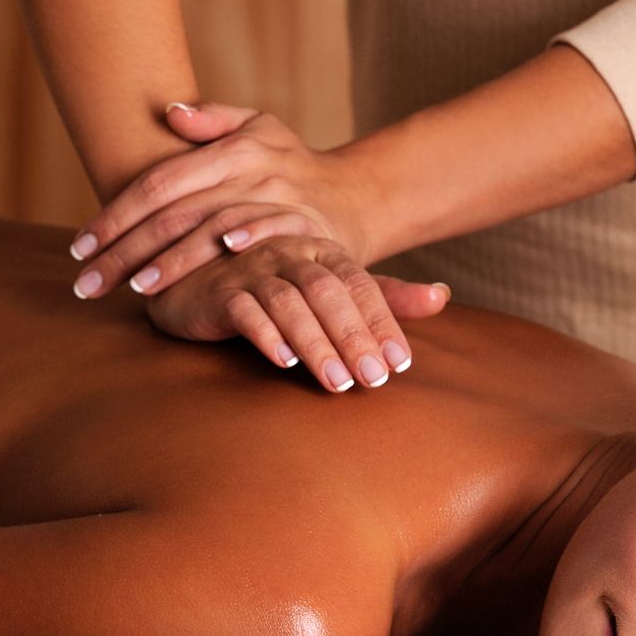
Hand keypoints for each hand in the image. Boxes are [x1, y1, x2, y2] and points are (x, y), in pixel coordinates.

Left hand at [69, 102, 377, 302]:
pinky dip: (241, 245)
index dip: (115, 215)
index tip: (79, 247)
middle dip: (126, 250)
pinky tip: (211, 262)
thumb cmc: (292, 165)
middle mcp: (252, 170)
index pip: (158, 183)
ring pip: (213, 228)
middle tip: (88, 283)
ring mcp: (280, 199)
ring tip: (135, 288)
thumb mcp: (259, 128)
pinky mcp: (306, 228)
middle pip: (174, 212)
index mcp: (231, 148)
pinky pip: (267, 235)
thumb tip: (168, 112)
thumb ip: (214, 121)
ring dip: (174, 260)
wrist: (356, 198)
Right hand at [144, 236, 449, 392]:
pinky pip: (244, 310)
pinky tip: (284, 363)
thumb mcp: (328, 290)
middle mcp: (287, 252)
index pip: (359, 284)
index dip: (382, 322)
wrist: (193, 284)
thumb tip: (442, 297)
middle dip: (354, 337)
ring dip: (316, 344)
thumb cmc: (270, 288)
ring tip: (338, 384)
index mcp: (319, 251)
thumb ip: (382, 296)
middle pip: (328, 293)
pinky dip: (265, 335)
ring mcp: (250, 269)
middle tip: (375, 381)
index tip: (401, 364)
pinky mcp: (217, 291)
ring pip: (289, 303)